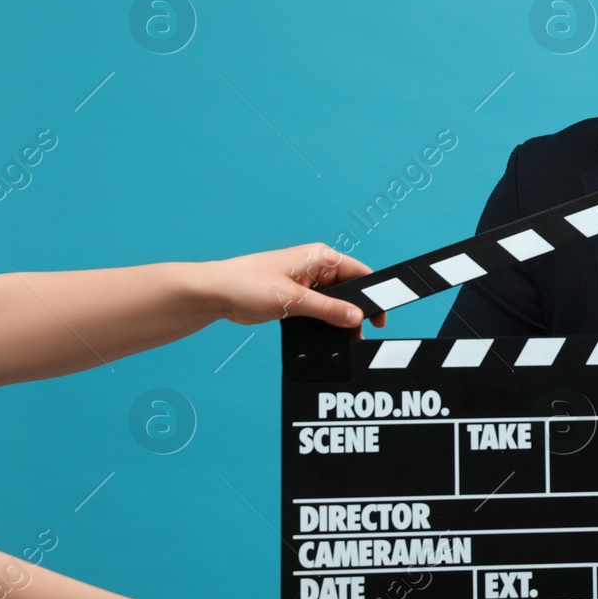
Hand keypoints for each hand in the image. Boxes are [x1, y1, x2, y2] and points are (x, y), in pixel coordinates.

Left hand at [201, 243, 383, 329]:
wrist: (215, 293)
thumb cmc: (247, 284)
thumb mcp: (293, 300)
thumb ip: (329, 309)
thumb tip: (357, 317)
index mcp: (320, 257)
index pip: (360, 274)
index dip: (374, 295)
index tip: (382, 316)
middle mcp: (316, 268)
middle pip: (350, 292)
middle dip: (356, 313)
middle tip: (359, 336)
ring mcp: (306, 284)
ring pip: (335, 304)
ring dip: (338, 321)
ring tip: (342, 340)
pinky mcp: (296, 298)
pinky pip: (319, 312)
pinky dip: (323, 324)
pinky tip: (323, 337)